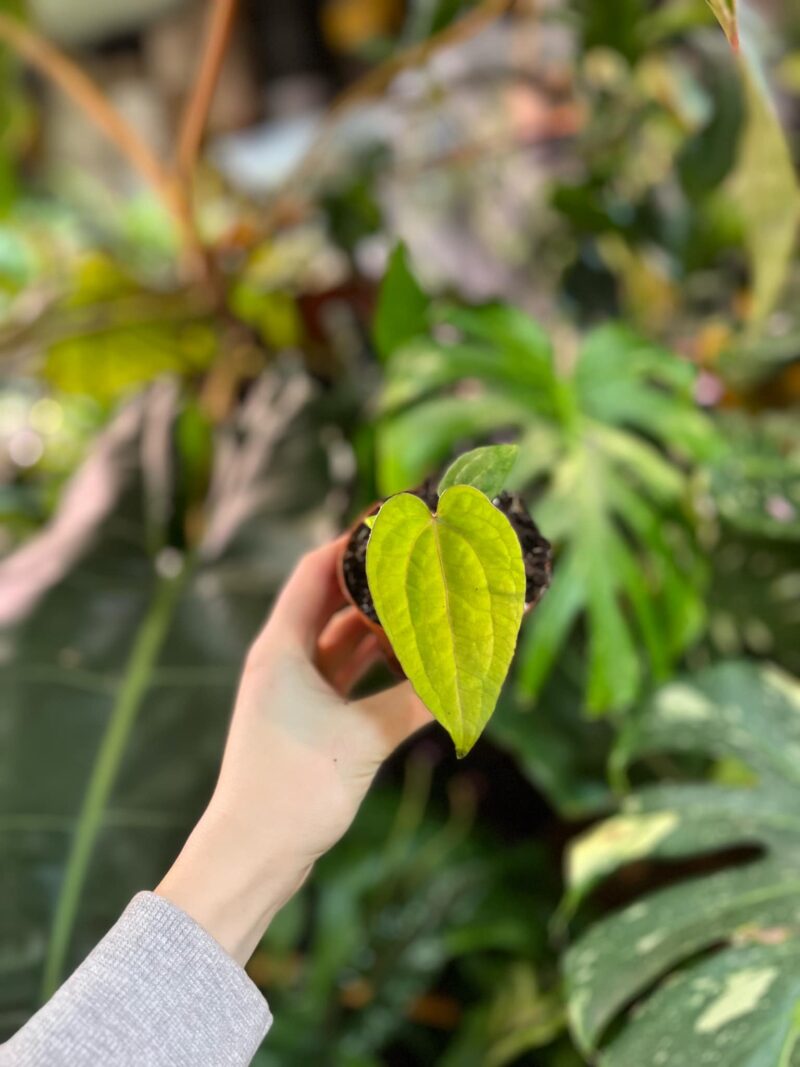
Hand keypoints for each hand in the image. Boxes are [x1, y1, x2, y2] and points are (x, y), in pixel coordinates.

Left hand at [156, 536, 432, 963]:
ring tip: (428, 608)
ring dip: (380, 626)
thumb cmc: (293, 792)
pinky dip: (377, 665)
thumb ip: (418, 701)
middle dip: (376, 582)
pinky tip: (413, 662)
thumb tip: (474, 673)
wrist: (251, 856)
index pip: (315, 571)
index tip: (394, 523)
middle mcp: (283, 660)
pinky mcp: (306, 719)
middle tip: (423, 564)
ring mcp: (293, 690)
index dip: (352, 542)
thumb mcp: (364, 739)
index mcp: (281, 648)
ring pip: (342, 641)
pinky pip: (346, 676)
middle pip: (331, 601)